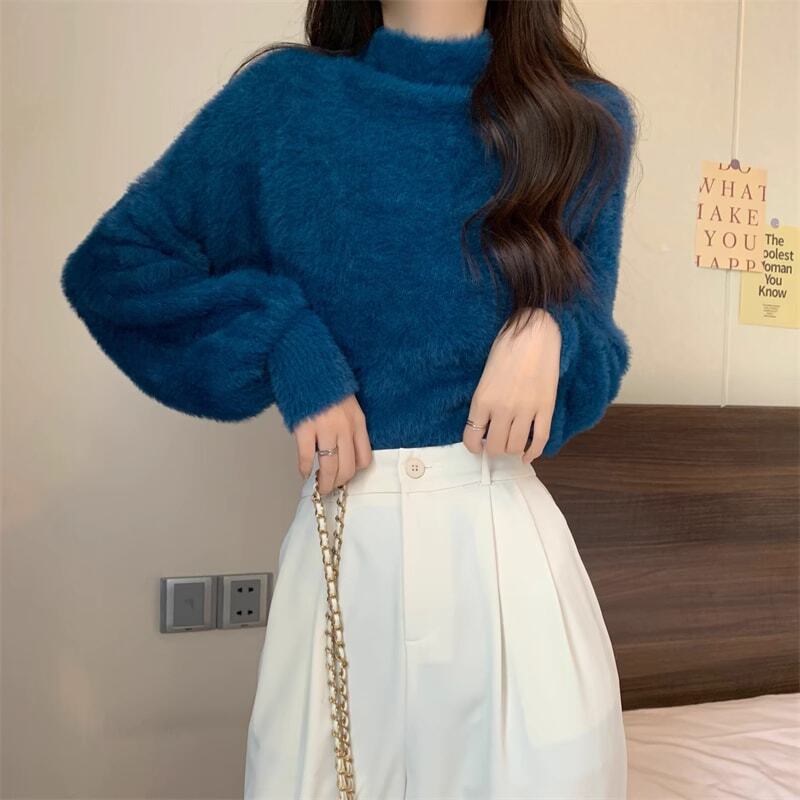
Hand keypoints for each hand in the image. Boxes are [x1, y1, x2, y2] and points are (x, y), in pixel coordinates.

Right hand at [293, 394, 372, 494]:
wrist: (307, 365)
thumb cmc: (325, 385)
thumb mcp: (347, 404)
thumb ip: (348, 425)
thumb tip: (342, 449)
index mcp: (358, 421)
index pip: (364, 457)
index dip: (354, 471)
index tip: (346, 474)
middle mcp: (345, 427)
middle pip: (348, 467)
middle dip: (339, 482)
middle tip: (331, 487)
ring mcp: (325, 428)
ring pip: (330, 467)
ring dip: (324, 482)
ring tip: (320, 487)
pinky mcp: (305, 428)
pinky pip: (307, 457)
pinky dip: (304, 468)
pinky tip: (304, 472)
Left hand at [463, 308, 560, 462]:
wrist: (534, 333)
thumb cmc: (506, 348)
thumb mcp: (485, 376)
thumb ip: (484, 401)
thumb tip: (485, 425)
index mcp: (482, 400)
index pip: (472, 438)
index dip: (474, 446)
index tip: (478, 444)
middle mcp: (502, 409)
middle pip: (495, 447)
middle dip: (494, 449)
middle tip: (496, 442)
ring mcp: (526, 410)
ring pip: (516, 447)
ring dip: (512, 449)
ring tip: (511, 443)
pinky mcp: (545, 408)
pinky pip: (540, 440)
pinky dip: (533, 452)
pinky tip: (527, 455)